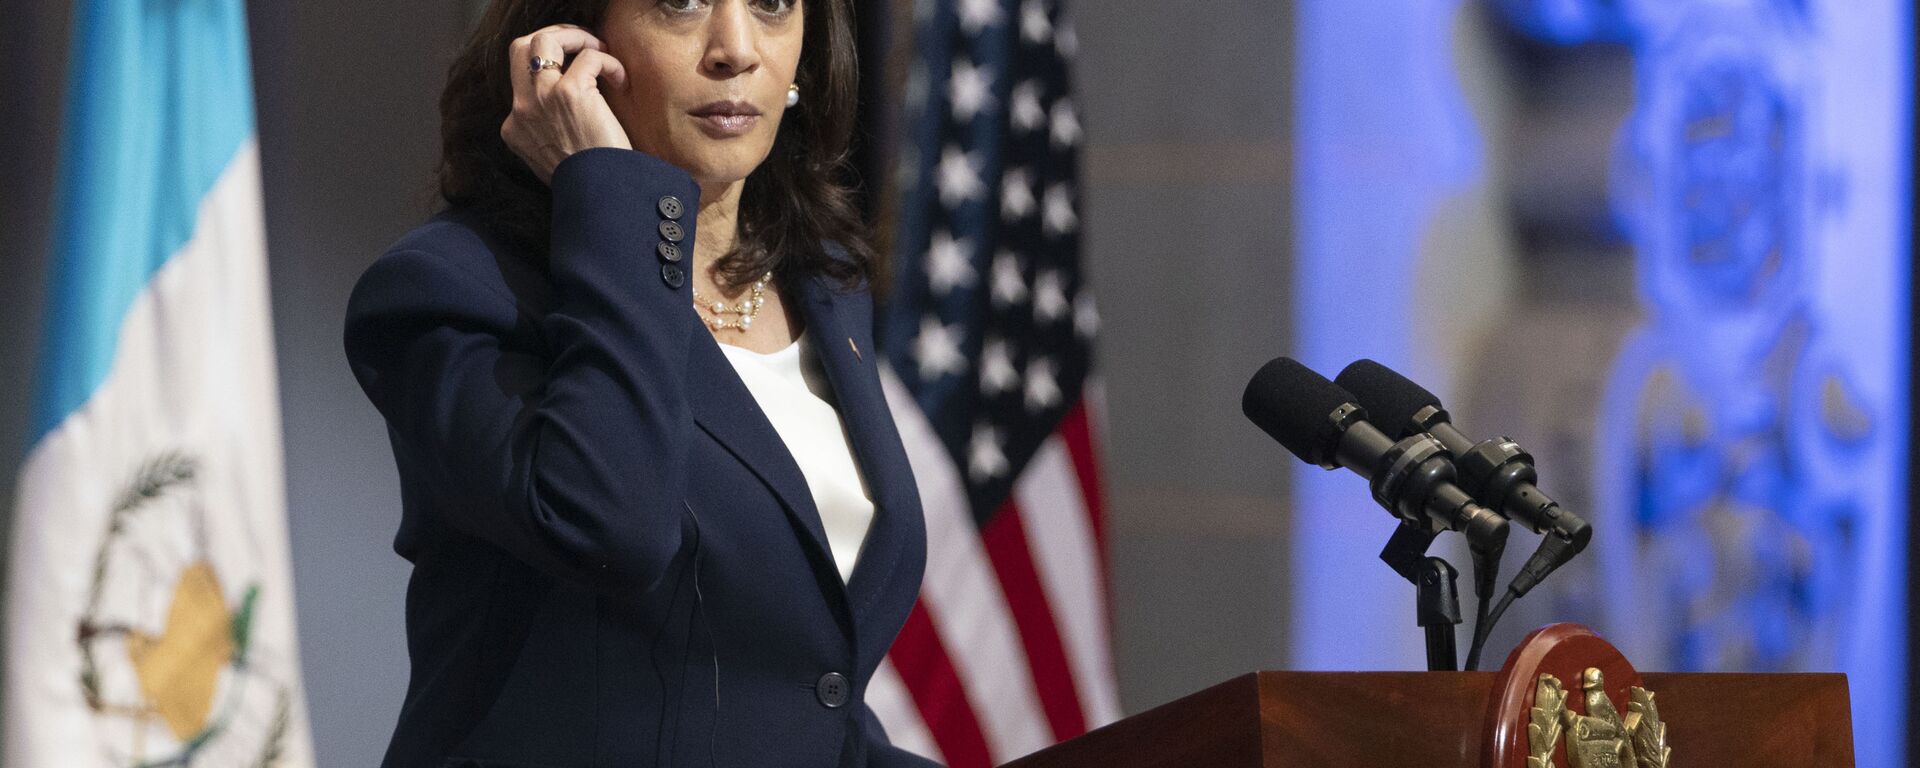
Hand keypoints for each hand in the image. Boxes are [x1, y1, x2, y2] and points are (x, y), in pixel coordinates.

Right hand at [502, 24, 631, 183]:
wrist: (601, 197)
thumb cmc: (588, 182)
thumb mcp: (551, 160)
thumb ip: (547, 133)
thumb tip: (564, 111)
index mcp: (514, 128)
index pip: (520, 80)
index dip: (548, 68)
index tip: (575, 71)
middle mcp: (522, 109)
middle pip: (519, 48)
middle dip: (551, 38)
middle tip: (580, 43)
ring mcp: (542, 99)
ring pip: (544, 40)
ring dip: (575, 37)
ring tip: (599, 48)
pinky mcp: (569, 93)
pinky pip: (588, 56)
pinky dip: (608, 61)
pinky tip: (620, 79)